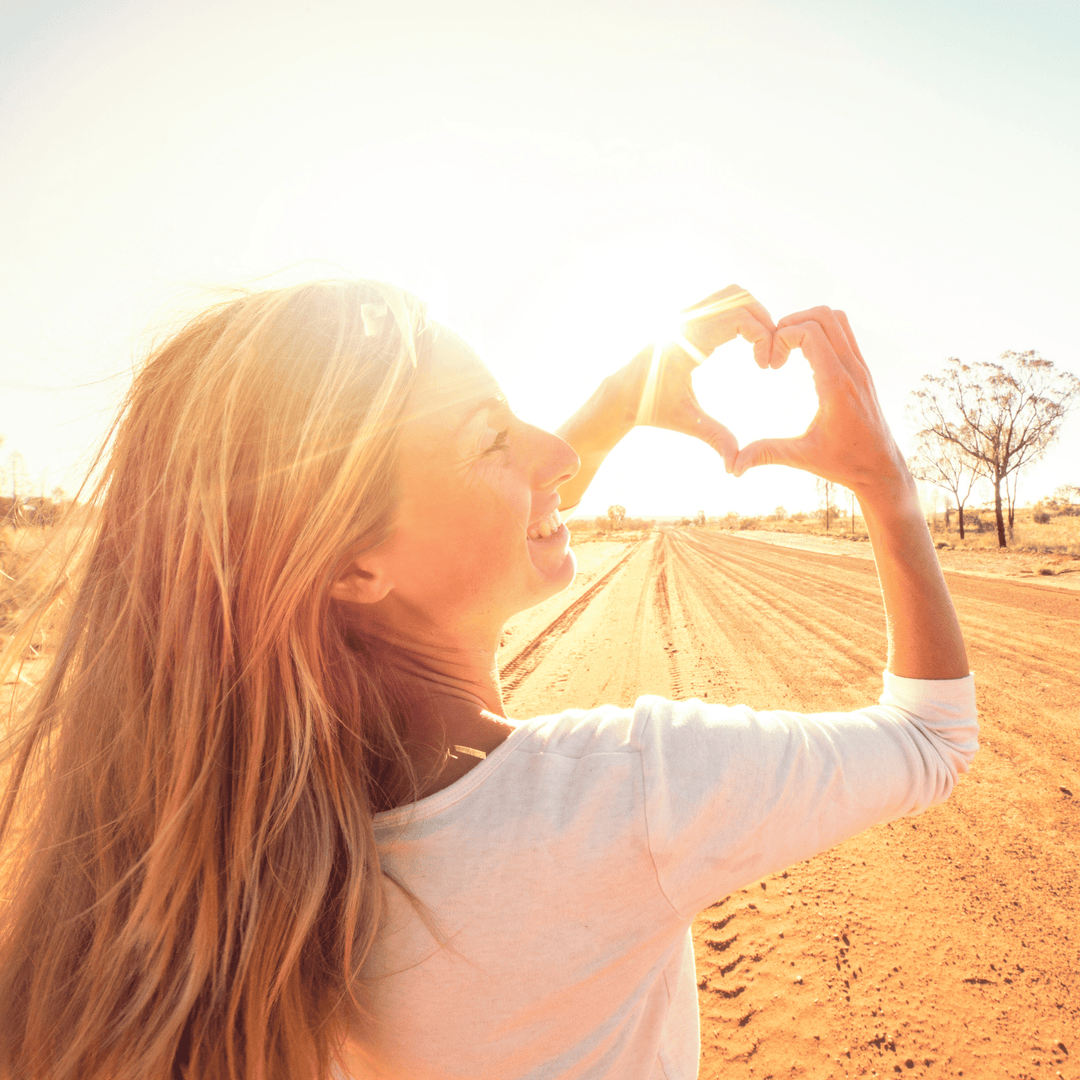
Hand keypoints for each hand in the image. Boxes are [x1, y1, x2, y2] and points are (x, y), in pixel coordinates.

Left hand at [617, 285, 777, 472]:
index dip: (764, 337)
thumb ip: (715, 438)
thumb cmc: (652, 409)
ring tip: (759, 349)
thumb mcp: (687, 422)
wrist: (622, 396)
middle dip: (765, 321)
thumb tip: (735, 468)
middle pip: (741, 296)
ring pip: (732, 294)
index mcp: (688, 340)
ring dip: (753, 315)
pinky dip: (740, 316)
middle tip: (769, 355)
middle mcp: (686, 319)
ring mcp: (685, 314)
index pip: (740, 317)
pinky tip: (744, 346)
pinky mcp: (687, 316)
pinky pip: (722, 302)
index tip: (767, 367)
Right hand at [732, 307, 912, 501]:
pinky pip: (843, 333)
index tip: (770, 364)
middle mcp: (852, 370)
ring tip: (787, 348)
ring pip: (836, 319)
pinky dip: (820, 333)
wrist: (882, 468)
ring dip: (807, 323)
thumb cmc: (844, 464)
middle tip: (775, 349)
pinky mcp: (862, 370)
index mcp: (836, 386)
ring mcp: (860, 367)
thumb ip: (767, 454)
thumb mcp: (802, 458)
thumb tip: (733, 466)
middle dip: (792, 323)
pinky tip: (804, 357)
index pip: (810, 333)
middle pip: (824, 316)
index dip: (782, 337)